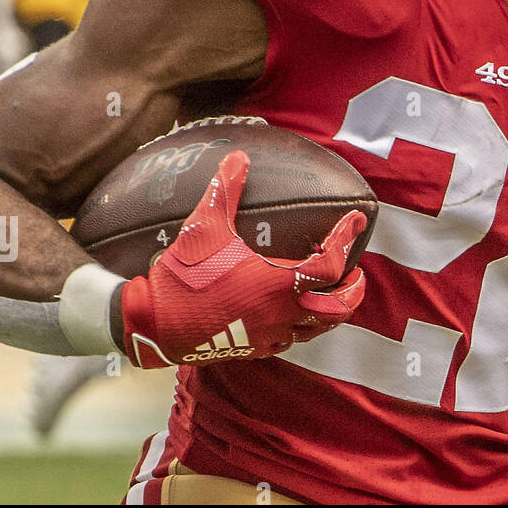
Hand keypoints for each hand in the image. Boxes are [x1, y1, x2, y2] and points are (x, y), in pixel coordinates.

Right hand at [118, 150, 366, 368]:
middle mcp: (281, 314)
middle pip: (337, 309)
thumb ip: (225, 189)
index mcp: (277, 283)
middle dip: (353, 290)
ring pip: (316, 329)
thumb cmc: (182, 274)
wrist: (150, 324)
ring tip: (333, 292)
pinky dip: (302, 326)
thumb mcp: (204, 225)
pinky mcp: (252, 349)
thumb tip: (238, 157)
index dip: (346, 239)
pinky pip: (290, 340)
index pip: (330, 264)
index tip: (355, 221)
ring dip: (331, 311)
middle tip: (357, 272)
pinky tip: (294, 313)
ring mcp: (268, 336)